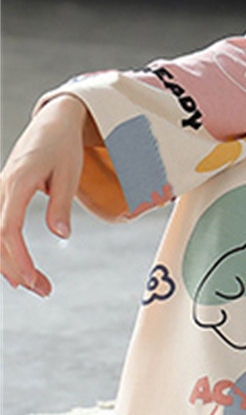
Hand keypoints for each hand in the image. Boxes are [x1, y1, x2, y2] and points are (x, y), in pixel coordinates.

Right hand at [0, 95, 97, 296]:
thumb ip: (61, 205)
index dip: (18, 257)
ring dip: (9, 263)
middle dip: (15, 268)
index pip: (9, 228)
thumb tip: (62, 235)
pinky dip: (4, 250)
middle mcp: (0, 188)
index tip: (32, 279)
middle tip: (43, 290)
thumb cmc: (64, 148)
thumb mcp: (70, 173)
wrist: (52, 124)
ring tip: (35, 285)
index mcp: (18, 182)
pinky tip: (17, 268)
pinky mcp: (0, 196)